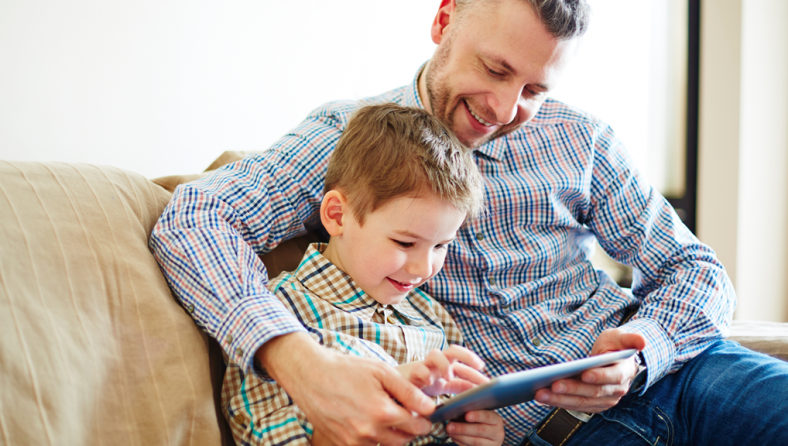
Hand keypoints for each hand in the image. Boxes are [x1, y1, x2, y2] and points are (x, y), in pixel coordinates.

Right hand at [258, 332, 433, 445]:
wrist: (310, 375)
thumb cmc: (345, 370)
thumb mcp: (381, 372)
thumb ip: (408, 391)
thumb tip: (429, 406)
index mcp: (382, 412)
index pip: (417, 425)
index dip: (425, 419)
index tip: (424, 412)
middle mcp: (368, 431)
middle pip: (404, 440)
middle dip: (411, 428)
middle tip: (409, 414)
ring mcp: (354, 440)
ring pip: (387, 445)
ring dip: (394, 434)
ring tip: (388, 415)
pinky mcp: (342, 444)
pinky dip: (374, 438)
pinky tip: (370, 421)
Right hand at [396, 345, 488, 395]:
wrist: (394, 388)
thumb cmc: (419, 387)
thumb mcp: (442, 388)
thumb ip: (458, 387)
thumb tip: (478, 390)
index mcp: (445, 367)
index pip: (464, 365)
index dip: (477, 373)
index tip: (488, 383)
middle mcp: (436, 363)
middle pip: (454, 351)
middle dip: (468, 356)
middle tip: (479, 366)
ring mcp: (424, 366)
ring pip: (436, 354)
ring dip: (445, 363)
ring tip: (449, 376)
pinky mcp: (411, 373)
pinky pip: (418, 369)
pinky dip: (425, 374)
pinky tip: (430, 382)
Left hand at [447, 410, 504, 445]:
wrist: (491, 435)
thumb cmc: (483, 421)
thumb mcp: (482, 415)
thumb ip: (472, 412)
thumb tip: (457, 411)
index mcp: (497, 420)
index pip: (488, 417)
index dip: (477, 416)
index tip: (466, 415)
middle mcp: (497, 433)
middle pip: (480, 430)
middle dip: (463, 428)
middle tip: (450, 425)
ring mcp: (492, 444)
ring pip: (475, 442)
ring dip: (460, 436)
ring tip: (449, 431)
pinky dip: (460, 442)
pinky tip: (454, 437)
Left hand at [534, 328, 645, 412]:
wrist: (616, 362)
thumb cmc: (615, 346)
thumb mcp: (621, 337)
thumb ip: (630, 338)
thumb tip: (642, 342)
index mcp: (624, 372)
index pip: (613, 377)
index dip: (600, 376)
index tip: (584, 374)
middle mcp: (616, 390)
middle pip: (593, 392)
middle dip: (572, 389)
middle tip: (552, 384)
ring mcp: (605, 400)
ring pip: (582, 403)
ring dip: (560, 400)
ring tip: (540, 393)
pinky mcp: (593, 405)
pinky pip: (575, 406)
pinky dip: (558, 403)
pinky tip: (543, 397)